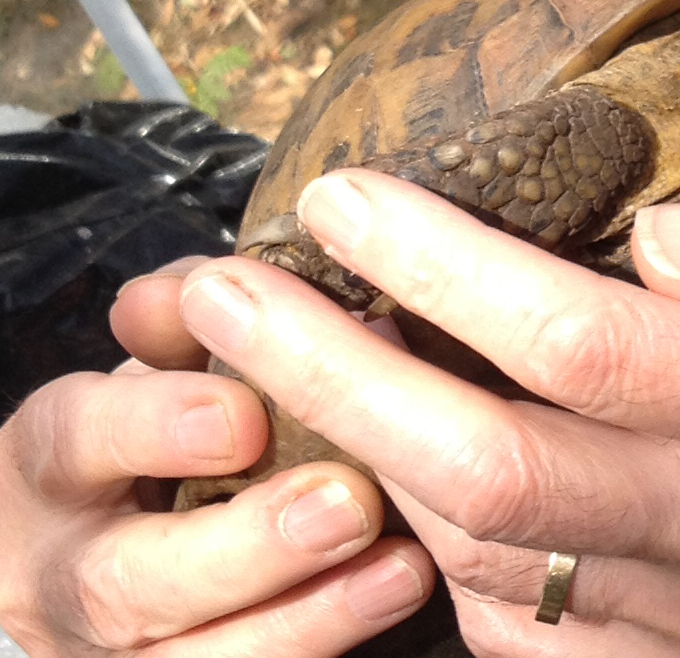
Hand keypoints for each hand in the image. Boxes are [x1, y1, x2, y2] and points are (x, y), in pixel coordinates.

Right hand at [0, 257, 432, 657]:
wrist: (98, 539)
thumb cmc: (156, 418)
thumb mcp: (157, 360)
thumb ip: (188, 319)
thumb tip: (217, 285)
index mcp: (51, 460)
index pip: (80, 438)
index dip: (156, 428)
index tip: (245, 413)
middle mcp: (64, 572)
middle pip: (130, 583)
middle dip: (246, 545)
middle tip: (346, 499)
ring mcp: (114, 653)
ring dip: (307, 616)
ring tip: (402, 566)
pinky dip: (323, 643)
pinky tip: (398, 595)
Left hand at [174, 177, 679, 656]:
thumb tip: (660, 233)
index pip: (571, 341)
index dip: (441, 264)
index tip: (352, 187)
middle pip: (475, 470)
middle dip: (328, 376)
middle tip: (220, 288)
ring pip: (476, 563)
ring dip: (355, 462)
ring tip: (274, 365)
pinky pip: (523, 642)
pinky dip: (432, 561)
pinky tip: (397, 486)